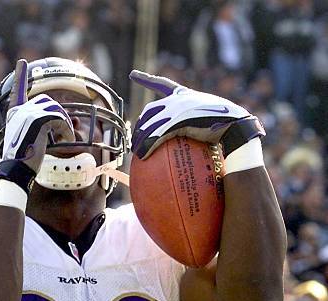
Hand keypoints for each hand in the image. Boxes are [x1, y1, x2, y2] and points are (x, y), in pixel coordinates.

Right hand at [2, 59, 74, 173]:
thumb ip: (39, 128)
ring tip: (66, 138)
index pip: (17, 92)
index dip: (19, 77)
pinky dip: (67, 130)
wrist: (17, 169)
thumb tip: (67, 123)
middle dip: (60, 115)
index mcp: (14, 115)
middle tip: (64, 132)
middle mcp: (19, 111)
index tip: (21, 63)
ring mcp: (28, 114)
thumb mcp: (29, 140)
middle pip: (48, 102)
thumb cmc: (24, 159)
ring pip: (56, 109)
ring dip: (65, 123)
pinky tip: (67, 140)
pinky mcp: (38, 120)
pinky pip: (60, 118)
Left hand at [130, 70, 261, 158]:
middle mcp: (180, 99)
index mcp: (186, 95)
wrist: (236, 126)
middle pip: (150, 111)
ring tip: (137, 154)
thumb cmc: (225, 128)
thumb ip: (194, 125)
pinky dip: (148, 146)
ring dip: (141, 140)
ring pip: (151, 124)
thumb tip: (190, 141)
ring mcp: (178, 108)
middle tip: (136, 141)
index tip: (133, 75)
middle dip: (141, 126)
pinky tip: (142, 157)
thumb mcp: (207, 121)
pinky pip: (157, 134)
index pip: (163, 83)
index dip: (147, 79)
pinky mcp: (178, 120)